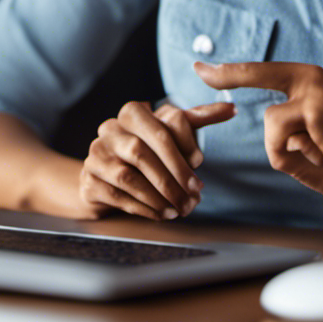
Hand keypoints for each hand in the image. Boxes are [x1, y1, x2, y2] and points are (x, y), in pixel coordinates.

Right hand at [79, 99, 235, 220]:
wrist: (103, 174)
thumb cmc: (146, 149)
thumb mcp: (170, 131)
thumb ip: (198, 118)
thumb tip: (233, 108)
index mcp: (133, 111)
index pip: (164, 123)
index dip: (185, 143)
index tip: (201, 163)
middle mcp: (110, 129)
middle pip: (144, 150)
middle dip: (173, 175)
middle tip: (195, 194)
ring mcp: (96, 154)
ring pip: (130, 175)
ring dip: (159, 195)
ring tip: (180, 208)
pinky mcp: (89, 180)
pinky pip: (118, 195)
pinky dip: (144, 207)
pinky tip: (161, 213)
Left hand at [193, 61, 322, 223]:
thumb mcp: (317, 157)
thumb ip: (295, 143)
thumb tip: (272, 137)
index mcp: (320, 96)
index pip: (276, 78)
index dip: (242, 74)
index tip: (209, 69)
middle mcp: (321, 87)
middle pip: (269, 71)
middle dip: (234, 73)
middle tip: (200, 69)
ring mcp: (322, 95)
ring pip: (271, 119)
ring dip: (282, 151)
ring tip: (315, 162)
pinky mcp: (321, 109)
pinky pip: (281, 134)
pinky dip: (289, 155)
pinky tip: (321, 160)